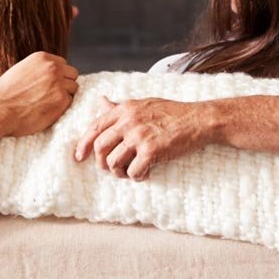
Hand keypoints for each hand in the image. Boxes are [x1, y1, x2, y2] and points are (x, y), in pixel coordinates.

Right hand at [0, 52, 78, 136]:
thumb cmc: (4, 94)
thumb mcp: (21, 70)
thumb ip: (38, 70)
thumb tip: (49, 75)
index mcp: (42, 58)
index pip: (63, 64)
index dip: (59, 75)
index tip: (51, 85)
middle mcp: (53, 68)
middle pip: (72, 74)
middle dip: (66, 84)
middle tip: (54, 95)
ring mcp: (59, 84)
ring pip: (73, 88)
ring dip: (65, 96)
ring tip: (49, 104)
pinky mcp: (62, 100)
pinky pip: (70, 103)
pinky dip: (62, 108)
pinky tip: (48, 111)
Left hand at [72, 96, 214, 179]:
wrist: (198, 119)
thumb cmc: (172, 112)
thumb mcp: (143, 104)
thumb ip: (120, 107)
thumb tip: (100, 101)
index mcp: (125, 109)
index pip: (94, 127)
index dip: (83, 144)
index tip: (79, 157)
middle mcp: (129, 121)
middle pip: (100, 147)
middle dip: (102, 162)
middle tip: (112, 169)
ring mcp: (140, 136)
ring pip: (114, 162)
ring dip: (120, 172)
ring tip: (131, 171)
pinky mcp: (152, 150)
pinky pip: (133, 172)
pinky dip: (137, 177)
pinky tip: (146, 173)